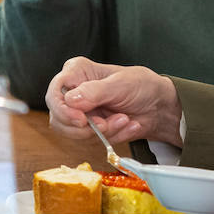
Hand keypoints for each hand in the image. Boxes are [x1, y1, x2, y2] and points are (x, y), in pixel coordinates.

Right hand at [47, 57, 182, 146]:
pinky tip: (127, 125)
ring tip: (124, 119)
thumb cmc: (141, 86)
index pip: (55, 92)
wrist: (158, 106)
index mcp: (77, 72)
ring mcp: (80, 112)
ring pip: (75, 133)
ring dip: (104, 131)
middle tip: (106, 124)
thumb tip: (70, 100)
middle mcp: (73, 92)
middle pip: (59, 118)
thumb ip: (95, 91)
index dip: (63, 109)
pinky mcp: (89, 128)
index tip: (81, 119)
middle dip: (85, 127)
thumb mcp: (121, 84)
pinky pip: (92, 141)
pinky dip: (112, 135)